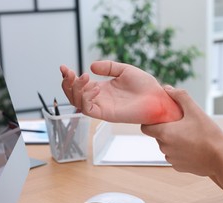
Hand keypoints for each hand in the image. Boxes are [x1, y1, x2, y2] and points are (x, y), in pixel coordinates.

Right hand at [60, 61, 182, 123]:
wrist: (158, 98)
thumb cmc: (145, 86)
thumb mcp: (124, 70)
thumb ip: (108, 67)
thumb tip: (91, 66)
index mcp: (102, 89)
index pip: (79, 85)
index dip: (69, 77)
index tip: (64, 67)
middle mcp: (100, 99)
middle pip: (74, 96)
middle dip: (67, 84)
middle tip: (69, 73)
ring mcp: (103, 107)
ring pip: (78, 103)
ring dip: (76, 90)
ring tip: (84, 78)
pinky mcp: (107, 115)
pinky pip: (89, 109)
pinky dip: (86, 98)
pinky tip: (94, 88)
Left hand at [141, 86, 222, 176]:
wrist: (222, 159)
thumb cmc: (209, 134)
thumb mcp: (195, 111)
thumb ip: (180, 97)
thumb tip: (167, 88)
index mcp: (165, 134)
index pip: (145, 128)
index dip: (151, 121)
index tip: (161, 117)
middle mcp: (164, 148)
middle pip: (158, 136)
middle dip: (166, 129)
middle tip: (182, 124)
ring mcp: (171, 159)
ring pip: (167, 146)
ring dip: (174, 141)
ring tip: (190, 136)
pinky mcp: (179, 167)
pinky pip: (175, 156)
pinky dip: (181, 152)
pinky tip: (194, 147)